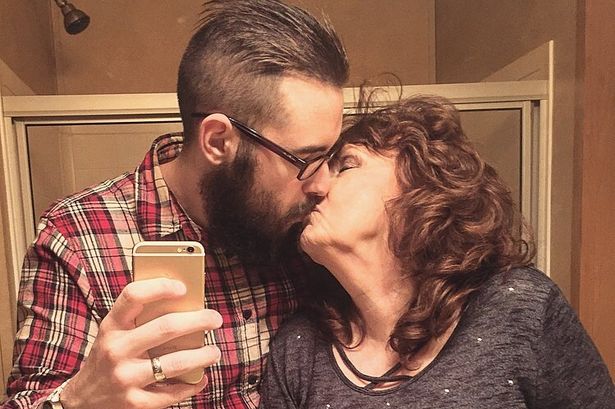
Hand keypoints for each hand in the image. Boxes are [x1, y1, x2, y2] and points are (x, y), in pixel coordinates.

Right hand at [60, 278, 221, 408]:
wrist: (81, 401)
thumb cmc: (108, 357)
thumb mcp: (113, 334)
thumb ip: (138, 319)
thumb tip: (183, 302)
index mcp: (111, 327)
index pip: (134, 296)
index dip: (160, 287)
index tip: (183, 287)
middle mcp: (116, 350)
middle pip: (165, 328)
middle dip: (198, 321)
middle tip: (215, 318)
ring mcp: (125, 379)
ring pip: (175, 363)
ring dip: (202, 355)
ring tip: (214, 351)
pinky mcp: (135, 403)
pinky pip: (173, 393)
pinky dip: (193, 384)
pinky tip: (201, 377)